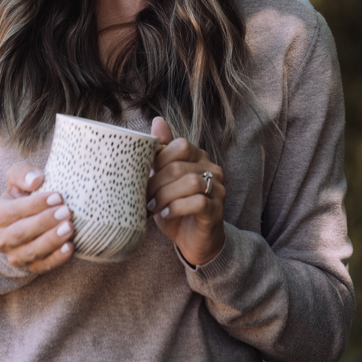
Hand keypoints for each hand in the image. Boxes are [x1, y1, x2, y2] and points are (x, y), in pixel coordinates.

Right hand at [0, 162, 74, 273]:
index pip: (14, 211)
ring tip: (70, 227)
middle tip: (67, 211)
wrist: (22, 220)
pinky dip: (56, 259)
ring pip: (31, 252)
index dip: (36, 204)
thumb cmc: (21, 195)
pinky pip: (41, 267)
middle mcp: (0, 239)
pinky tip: (69, 247)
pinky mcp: (28, 267)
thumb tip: (36, 180)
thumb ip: (22, 173)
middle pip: (21, 233)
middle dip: (45, 222)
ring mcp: (13, 255)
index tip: (57, 196)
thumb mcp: (17, 179)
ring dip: (52, 240)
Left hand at [146, 117, 225, 266]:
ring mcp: (218, 189)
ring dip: (164, 196)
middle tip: (143, 196)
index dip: (159, 158)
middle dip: (156, 182)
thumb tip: (157, 120)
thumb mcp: (164, 180)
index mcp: (199, 157)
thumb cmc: (177, 208)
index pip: (181, 145)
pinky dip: (176, 208)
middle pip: (179, 166)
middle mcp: (212, 169)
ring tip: (152, 207)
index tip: (145, 174)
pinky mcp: (217, 210)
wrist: (194, 241)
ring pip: (189, 183)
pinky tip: (165, 214)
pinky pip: (198, 202)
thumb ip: (162, 154)